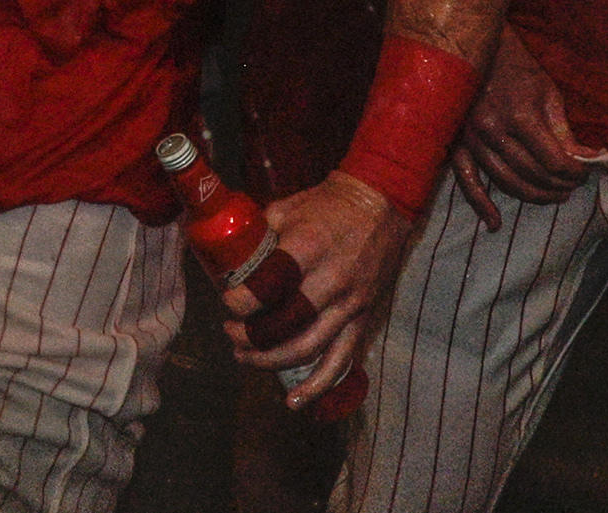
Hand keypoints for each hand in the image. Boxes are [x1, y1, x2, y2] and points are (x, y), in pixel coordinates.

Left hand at [225, 171, 409, 409]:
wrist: (380, 205)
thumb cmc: (328, 205)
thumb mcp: (287, 207)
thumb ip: (259, 234)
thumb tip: (226, 257)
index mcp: (308, 248)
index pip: (267, 288)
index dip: (240, 303)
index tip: (227, 303)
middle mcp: (330, 280)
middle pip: (283, 326)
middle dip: (249, 337)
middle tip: (231, 334)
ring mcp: (349, 304)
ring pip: (306, 349)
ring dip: (269, 361)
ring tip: (245, 357)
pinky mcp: (362, 318)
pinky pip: (340, 361)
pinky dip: (317, 386)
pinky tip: (294, 402)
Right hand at [450, 26, 598, 228]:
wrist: (477, 49)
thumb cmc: (517, 68)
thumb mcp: (547, 91)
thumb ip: (563, 130)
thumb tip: (586, 159)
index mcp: (519, 116)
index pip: (553, 160)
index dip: (573, 172)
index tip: (585, 173)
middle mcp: (493, 131)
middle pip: (532, 174)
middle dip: (558, 185)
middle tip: (573, 187)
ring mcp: (472, 140)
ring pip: (506, 182)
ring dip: (533, 196)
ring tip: (554, 197)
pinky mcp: (457, 144)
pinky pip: (467, 181)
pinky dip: (481, 205)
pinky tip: (495, 223)